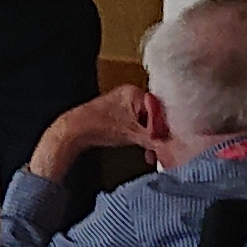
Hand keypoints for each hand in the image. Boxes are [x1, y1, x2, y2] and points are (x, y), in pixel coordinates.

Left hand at [32, 85, 159, 179]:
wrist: (74, 131)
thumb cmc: (101, 127)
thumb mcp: (133, 134)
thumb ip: (154, 139)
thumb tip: (170, 146)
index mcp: (135, 93)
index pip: (161, 108)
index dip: (167, 126)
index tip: (171, 141)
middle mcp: (130, 95)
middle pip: (154, 116)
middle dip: (159, 134)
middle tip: (163, 150)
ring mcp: (123, 105)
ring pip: (145, 122)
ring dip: (150, 139)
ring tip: (153, 154)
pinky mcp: (117, 115)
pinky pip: (136, 125)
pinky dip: (140, 137)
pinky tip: (143, 150)